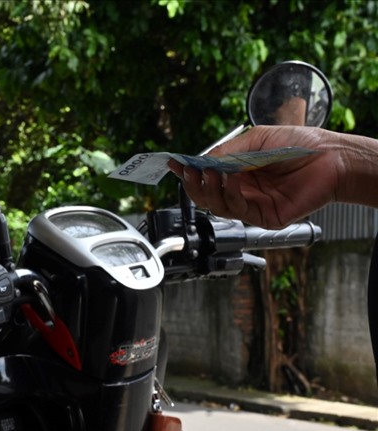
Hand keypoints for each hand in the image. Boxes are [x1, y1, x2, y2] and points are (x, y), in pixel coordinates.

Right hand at [167, 125, 341, 228]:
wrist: (332, 158)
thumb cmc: (301, 144)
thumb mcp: (257, 138)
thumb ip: (228, 151)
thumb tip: (202, 160)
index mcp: (241, 172)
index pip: (207, 176)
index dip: (189, 172)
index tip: (174, 163)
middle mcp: (244, 190)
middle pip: (207, 195)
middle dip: (193, 183)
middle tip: (188, 170)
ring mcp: (253, 205)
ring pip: (218, 206)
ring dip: (210, 189)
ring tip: (210, 172)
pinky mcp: (264, 217)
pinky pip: (238, 210)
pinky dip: (230, 195)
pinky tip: (232, 180)